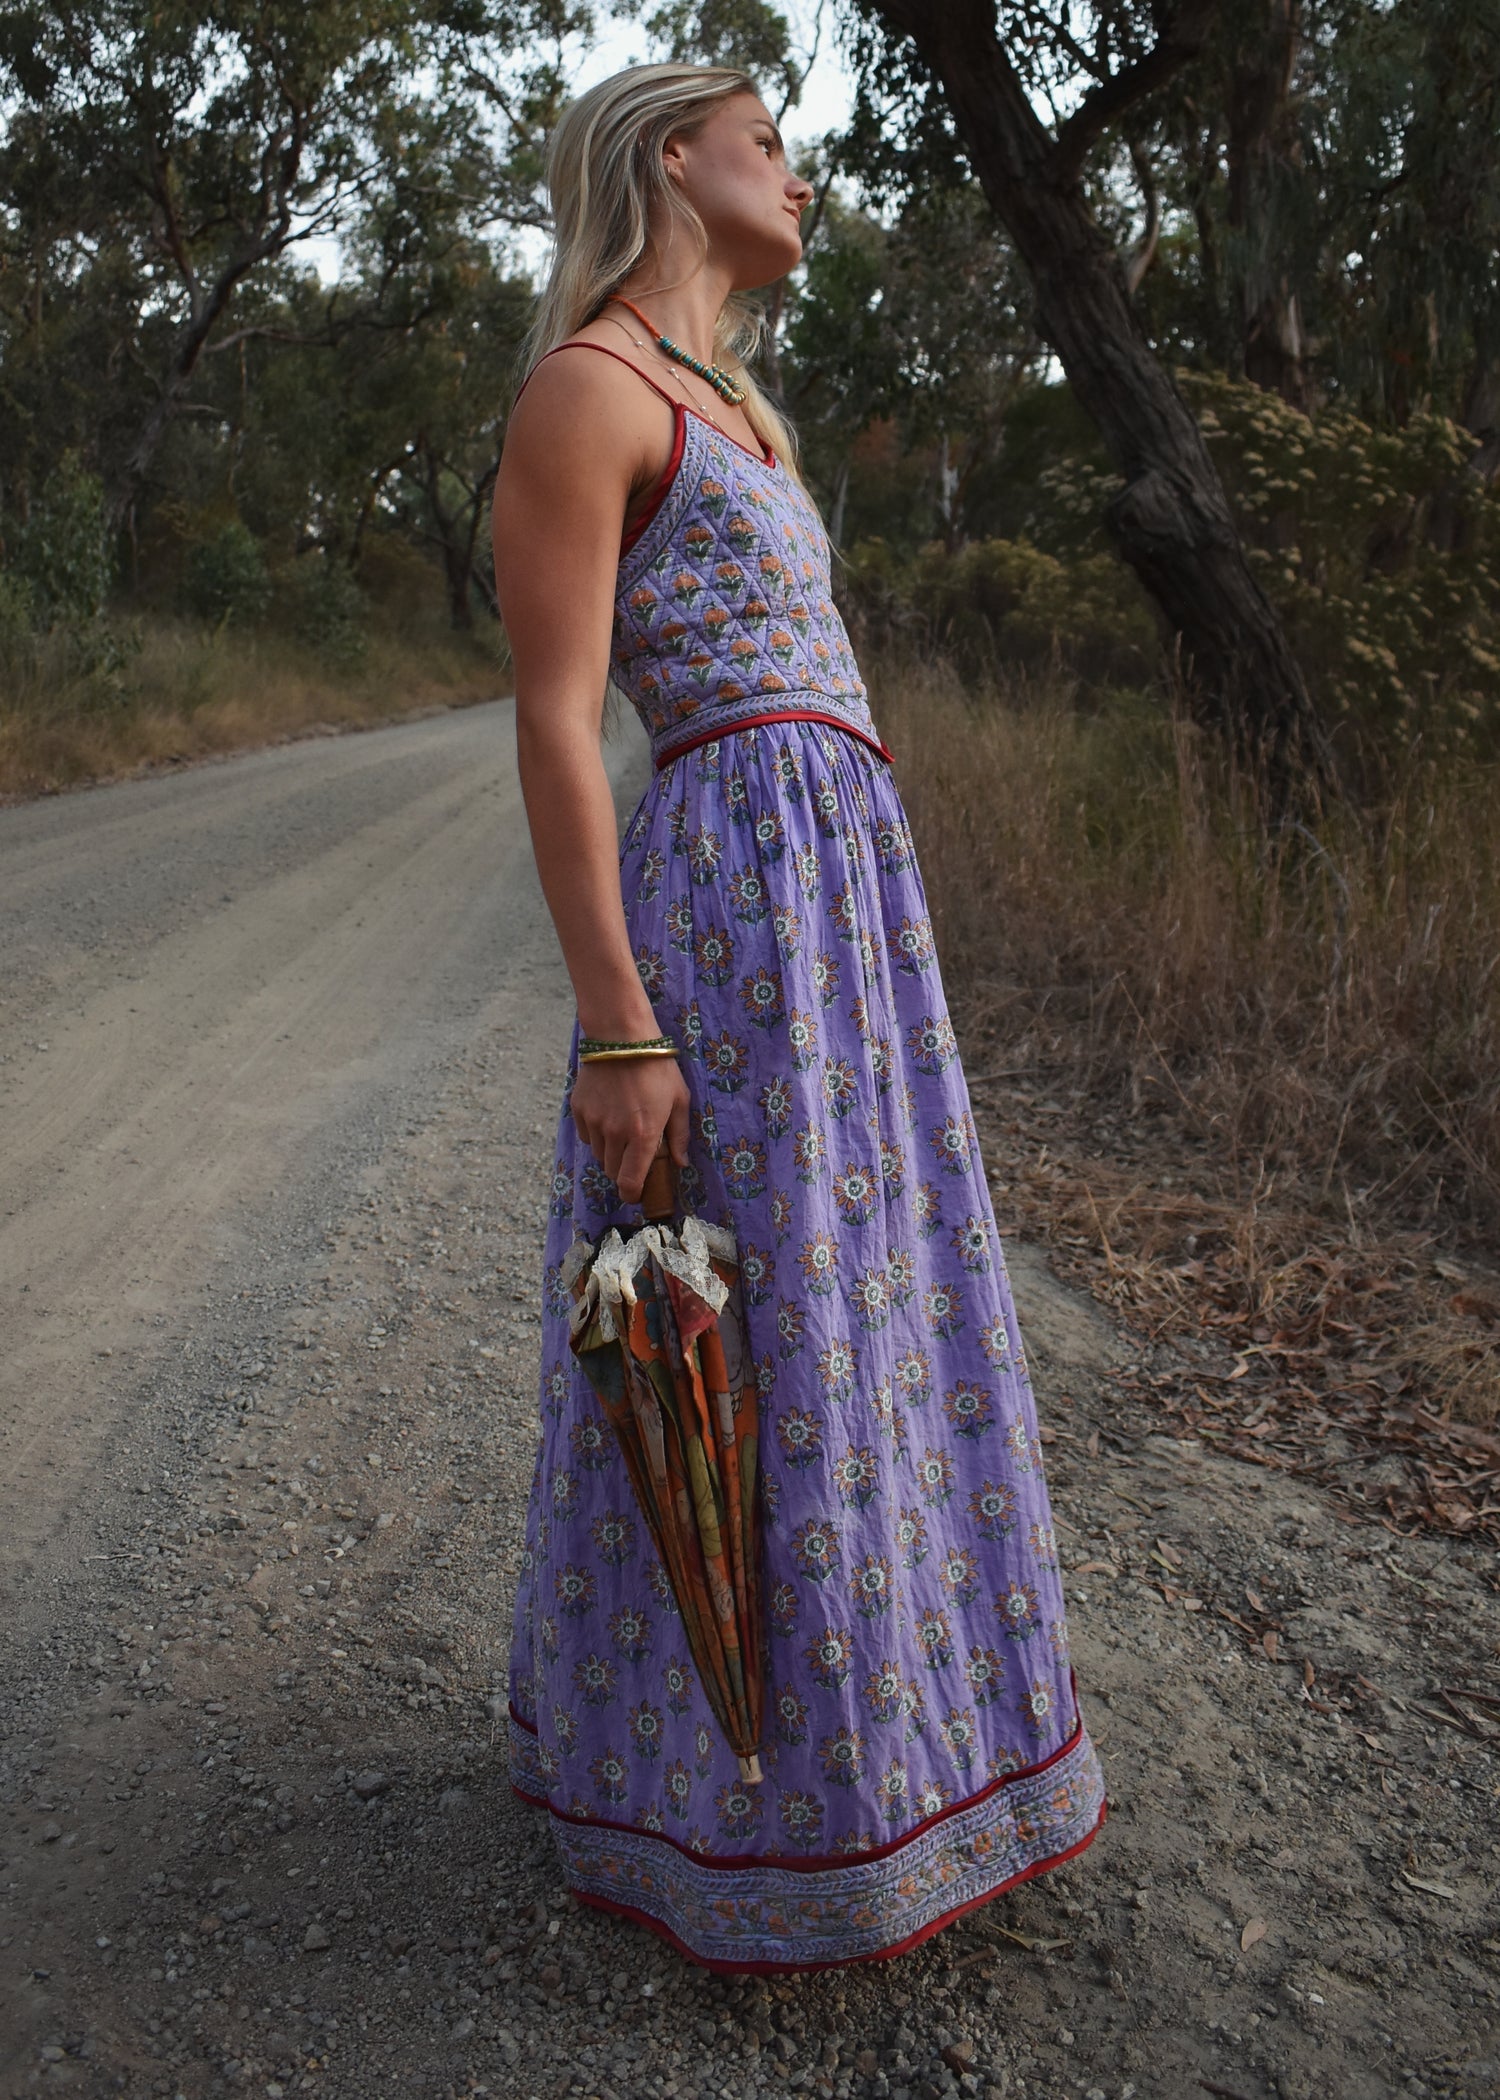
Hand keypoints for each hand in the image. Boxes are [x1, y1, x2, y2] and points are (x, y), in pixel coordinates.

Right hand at [569, 1055, 690, 1205]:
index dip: (632, 1194)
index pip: (629, 1183)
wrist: (622, 1036)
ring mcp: (594, 1122)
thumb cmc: (657, 1067)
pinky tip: (608, 1115)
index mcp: (643, 1136)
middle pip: (611, 1172)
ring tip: (622, 1130)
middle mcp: (615, 1134)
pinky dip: (595, 1133)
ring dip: (610, 1151)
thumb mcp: (679, 1100)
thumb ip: (679, 1135)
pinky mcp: (579, 1109)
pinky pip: (585, 1135)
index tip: (636, 1193)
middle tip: (634, 1156)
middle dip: (623, 1170)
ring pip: (598, 1154)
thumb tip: (679, 1163)